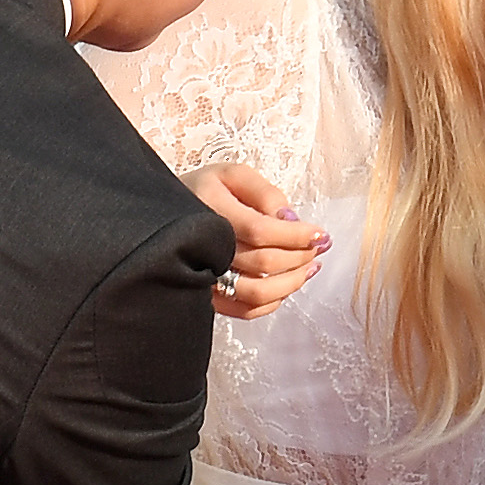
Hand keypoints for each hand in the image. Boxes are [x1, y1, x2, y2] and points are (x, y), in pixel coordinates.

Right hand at [184, 164, 328, 320]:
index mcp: (208, 208)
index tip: (320, 234)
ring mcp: (202, 276)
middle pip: (263, 264)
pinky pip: (245, 310)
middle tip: (317, 247)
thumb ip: (265, 193)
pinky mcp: (207, 297)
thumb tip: (291, 219)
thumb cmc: (205, 191)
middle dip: (300, 257)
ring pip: (256, 293)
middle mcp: (203, 246)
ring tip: (309, 267)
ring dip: (292, 283)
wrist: (165, 215)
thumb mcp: (233, 175)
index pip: (261, 231)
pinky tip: (286, 285)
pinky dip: (273, 302)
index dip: (296, 236)